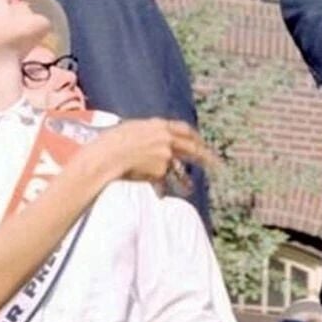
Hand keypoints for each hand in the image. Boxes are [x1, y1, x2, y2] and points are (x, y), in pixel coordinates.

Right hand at [86, 118, 211, 186]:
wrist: (106, 157)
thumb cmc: (110, 142)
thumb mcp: (131, 129)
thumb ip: (147, 134)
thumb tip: (155, 139)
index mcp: (158, 125)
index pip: (184, 129)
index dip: (194, 136)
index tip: (201, 142)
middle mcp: (166, 139)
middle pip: (192, 147)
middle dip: (205, 156)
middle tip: (215, 164)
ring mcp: (165, 156)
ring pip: (180, 171)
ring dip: (186, 182)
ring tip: (190, 189)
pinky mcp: (160, 171)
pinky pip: (162, 183)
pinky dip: (160, 190)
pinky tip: (160, 196)